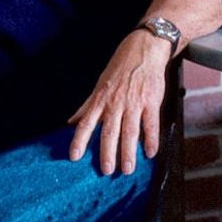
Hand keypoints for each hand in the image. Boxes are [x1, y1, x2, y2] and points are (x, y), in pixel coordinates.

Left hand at [68, 30, 171, 174]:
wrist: (143, 50)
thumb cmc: (119, 69)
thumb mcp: (99, 85)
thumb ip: (87, 106)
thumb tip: (71, 122)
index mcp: (101, 100)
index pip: (86, 123)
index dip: (79, 140)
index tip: (74, 157)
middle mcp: (116, 103)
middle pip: (109, 132)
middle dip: (107, 153)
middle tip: (106, 171)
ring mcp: (134, 102)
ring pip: (130, 131)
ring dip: (128, 152)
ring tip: (127, 169)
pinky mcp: (151, 101)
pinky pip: (151, 124)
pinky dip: (151, 139)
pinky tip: (150, 153)